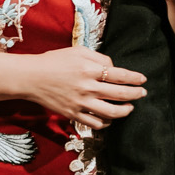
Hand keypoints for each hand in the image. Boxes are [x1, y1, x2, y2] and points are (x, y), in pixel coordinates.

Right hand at [20, 47, 146, 129]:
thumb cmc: (54, 61)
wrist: (31, 78)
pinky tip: (110, 118)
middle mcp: (87, 88)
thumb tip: (114, 68)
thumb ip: (99, 58)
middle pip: (120, 95)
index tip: (143, 80)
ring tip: (129, 108)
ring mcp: (81, 103)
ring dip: (125, 111)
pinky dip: (106, 123)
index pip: (120, 75)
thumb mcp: (78, 51)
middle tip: (142, 93)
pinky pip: (95, 124)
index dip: (135, 78)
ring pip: (111, 113)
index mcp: (89, 69)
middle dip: (136, 94)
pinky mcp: (73, 115)